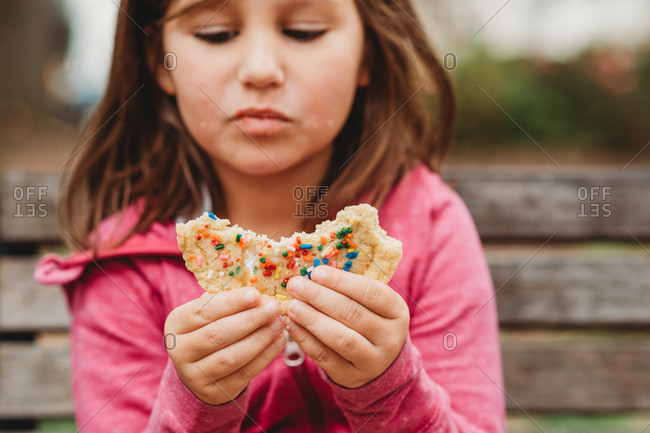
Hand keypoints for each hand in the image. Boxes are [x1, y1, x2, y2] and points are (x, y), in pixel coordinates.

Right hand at [164, 288, 283, 404]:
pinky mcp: (215, 392)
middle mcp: (179, 351)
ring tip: (279, 324)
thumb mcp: (211, 312)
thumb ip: (227, 299)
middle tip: (273, 307)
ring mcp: (195, 375)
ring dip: (260, 338)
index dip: (231, 302)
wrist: (201, 369)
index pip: (204, 311)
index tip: (256, 294)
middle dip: (250, 319)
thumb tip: (258, 286)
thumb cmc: (210, 328)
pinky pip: (244, 373)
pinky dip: (265, 356)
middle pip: (218, 334)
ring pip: (232, 356)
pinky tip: (279, 341)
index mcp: (176, 324)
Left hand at [283, 265, 408, 388]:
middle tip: (296, 285)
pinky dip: (305, 339)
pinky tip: (292, 324)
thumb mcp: (372, 304)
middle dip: (319, 297)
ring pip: (340, 338)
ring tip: (292, 306)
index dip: (341, 281)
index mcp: (397, 311)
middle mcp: (390, 337)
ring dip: (312, 319)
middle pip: (352, 313)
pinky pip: (325, 357)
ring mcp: (373, 360)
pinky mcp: (351, 376)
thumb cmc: (369, 321)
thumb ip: (349, 288)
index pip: (370, 292)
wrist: (379, 364)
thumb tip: (311, 270)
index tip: (315, 272)